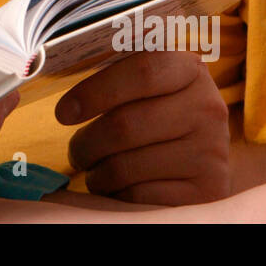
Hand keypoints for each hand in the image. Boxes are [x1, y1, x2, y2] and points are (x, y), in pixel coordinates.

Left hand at [56, 51, 230, 205]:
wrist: (206, 154)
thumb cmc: (160, 111)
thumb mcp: (151, 83)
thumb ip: (116, 72)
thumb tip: (54, 69)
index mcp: (190, 70)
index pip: (142, 71)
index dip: (95, 91)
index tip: (63, 112)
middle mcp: (207, 108)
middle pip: (125, 125)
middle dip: (86, 143)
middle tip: (75, 151)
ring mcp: (210, 151)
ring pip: (126, 166)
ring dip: (96, 173)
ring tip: (93, 168)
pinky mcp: (206, 190)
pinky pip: (140, 196)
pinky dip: (117, 194)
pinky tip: (116, 186)